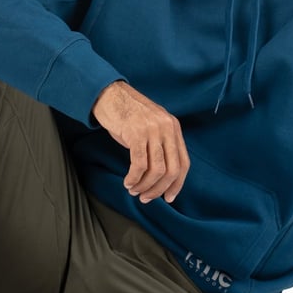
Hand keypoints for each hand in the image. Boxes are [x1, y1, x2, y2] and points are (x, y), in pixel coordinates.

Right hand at [92, 80, 188, 203]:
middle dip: (159, 189)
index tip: (168, 198)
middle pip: (171, 170)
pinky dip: (134, 178)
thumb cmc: (127, 114)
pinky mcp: (136, 133)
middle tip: (146, 198)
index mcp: (174, 127)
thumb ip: (159, 145)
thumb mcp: (151, 126)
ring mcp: (152, 130)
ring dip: (145, 186)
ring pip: (156, 170)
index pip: (183, 163)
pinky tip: (128, 182)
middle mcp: (167, 128)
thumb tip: (160, 177)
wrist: (109, 94)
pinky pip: (139, 164)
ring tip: (134, 190)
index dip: (177, 184)